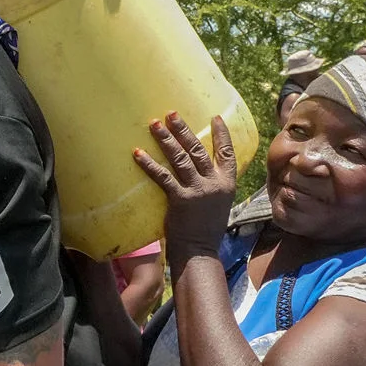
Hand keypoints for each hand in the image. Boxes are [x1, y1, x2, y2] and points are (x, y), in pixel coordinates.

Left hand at [133, 114, 237, 260]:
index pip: (227, 153)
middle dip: (184, 129)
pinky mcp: (180, 199)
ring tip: (154, 124)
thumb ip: (213, 184)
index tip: (215, 117)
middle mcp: (213, 184)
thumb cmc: (206, 229)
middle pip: (198, 150)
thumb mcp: (218, 203)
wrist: (199, 251)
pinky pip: (163, 177)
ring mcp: (197, 190)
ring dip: (166, 139)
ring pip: (181, 158)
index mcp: (226, 183)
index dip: (222, 134)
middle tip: (171, 113)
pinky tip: (138, 153)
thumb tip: (204, 167)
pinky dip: (149, 164)